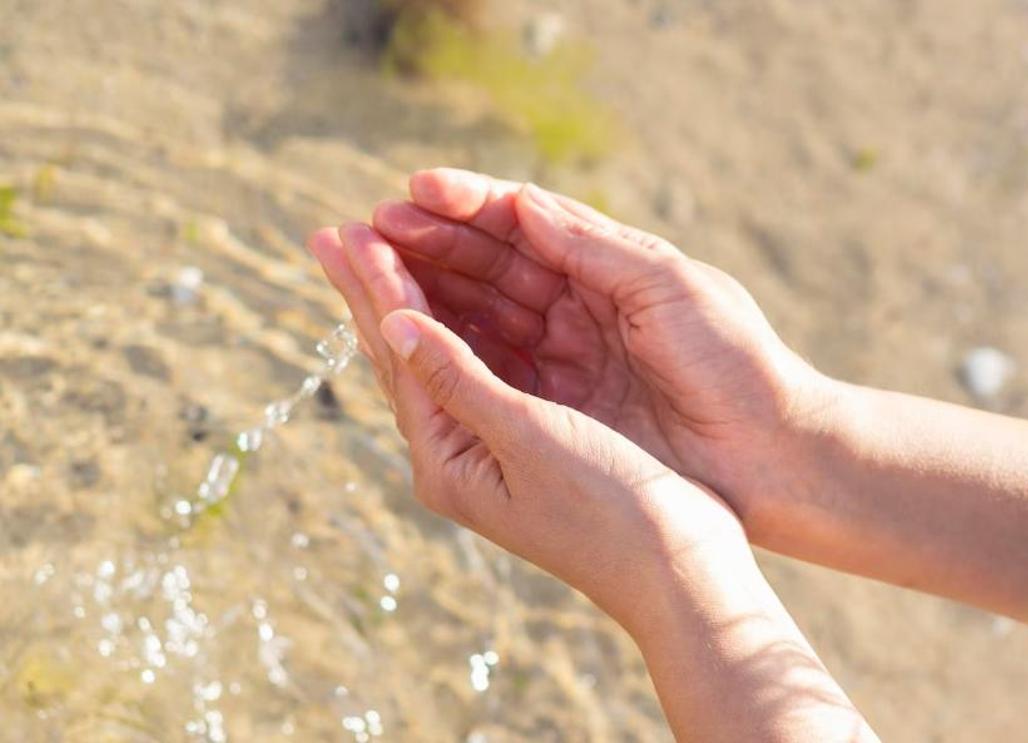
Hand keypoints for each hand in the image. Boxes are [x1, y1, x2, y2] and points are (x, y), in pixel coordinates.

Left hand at [306, 223, 751, 629]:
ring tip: (374, 255)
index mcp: (447, 460)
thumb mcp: (529, 438)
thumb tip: (393, 322)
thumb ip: (459, 378)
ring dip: (407, 303)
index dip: (378, 287)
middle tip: (331, 234)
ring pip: (436, 360)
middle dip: (371, 292)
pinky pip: (477, 370)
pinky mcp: (529, 442)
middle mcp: (457, 457)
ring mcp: (490, 451)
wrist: (676, 572)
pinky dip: (457, 327)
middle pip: (402, 358)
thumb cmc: (610, 511)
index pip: (400, 357)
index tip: (349, 229)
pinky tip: (445, 305)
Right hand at [369, 169, 844, 539]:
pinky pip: (493, 370)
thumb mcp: (673, 289)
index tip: (412, 192)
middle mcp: (583, 309)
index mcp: (613, 268)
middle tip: (366, 226)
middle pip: (493, 267)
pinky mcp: (561, 410)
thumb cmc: (736, 364)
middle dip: (431, 245)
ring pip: (484, 316)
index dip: (467, 207)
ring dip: (427, 291)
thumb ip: (595, 248)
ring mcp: (569, 360)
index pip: (526, 225)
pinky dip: (450, 349)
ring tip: (368, 267)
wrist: (772, 457)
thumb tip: (523, 204)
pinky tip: (405, 330)